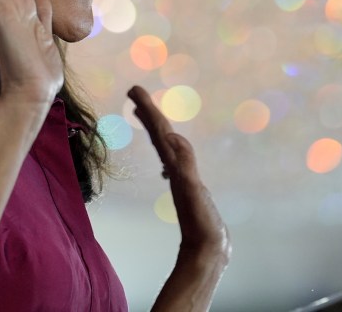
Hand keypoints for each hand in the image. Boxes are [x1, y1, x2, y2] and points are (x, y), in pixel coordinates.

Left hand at [129, 85, 229, 274]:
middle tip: (135, 91)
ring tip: (146, 112)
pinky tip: (171, 146)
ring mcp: (181, 177)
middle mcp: (175, 168)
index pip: (159, 132)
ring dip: (156, 127)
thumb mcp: (192, 191)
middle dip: (148, 112)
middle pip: (159, 135)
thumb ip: (184, 165)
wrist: (206, 251)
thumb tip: (171, 136)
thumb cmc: (201, 223)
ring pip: (165, 146)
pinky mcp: (189, 186)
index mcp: (174, 165)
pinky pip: (177, 159)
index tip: (135, 90)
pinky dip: (173, 148)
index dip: (148, 111)